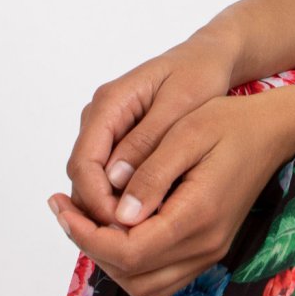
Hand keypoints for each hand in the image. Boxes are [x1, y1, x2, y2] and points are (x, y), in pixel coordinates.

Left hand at [48, 90, 294, 295]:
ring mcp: (210, 251)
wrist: (275, 130)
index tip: (60, 207)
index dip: (85, 234)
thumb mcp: (187, 132)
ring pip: (144, 283)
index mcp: (198, 215)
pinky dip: (132, 261)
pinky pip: (161, 276)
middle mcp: (206, 244)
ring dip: (110, 258)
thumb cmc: (232, 122)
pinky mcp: (209, 248)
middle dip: (90, 246)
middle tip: (66, 210)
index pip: (128, 250)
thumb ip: (152, 174)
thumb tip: (116, 215)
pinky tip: (118, 227)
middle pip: (132, 274)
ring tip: (86, 219)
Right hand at [61, 26, 238, 228]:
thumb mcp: (180, 106)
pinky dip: (123, 196)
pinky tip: (146, 214)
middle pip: (84, 174)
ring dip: (111, 206)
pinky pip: (111, 173)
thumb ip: (147, 141)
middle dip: (101, 208)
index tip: (120, 225)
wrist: (211, 57)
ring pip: (95, 178)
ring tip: (139, 233)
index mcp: (110, 102)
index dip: (96, 199)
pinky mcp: (121, 137)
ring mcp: (109, 127)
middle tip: (130, 238)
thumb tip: (116, 180)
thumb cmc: (199, 75)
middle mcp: (101, 115)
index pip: (84, 161)